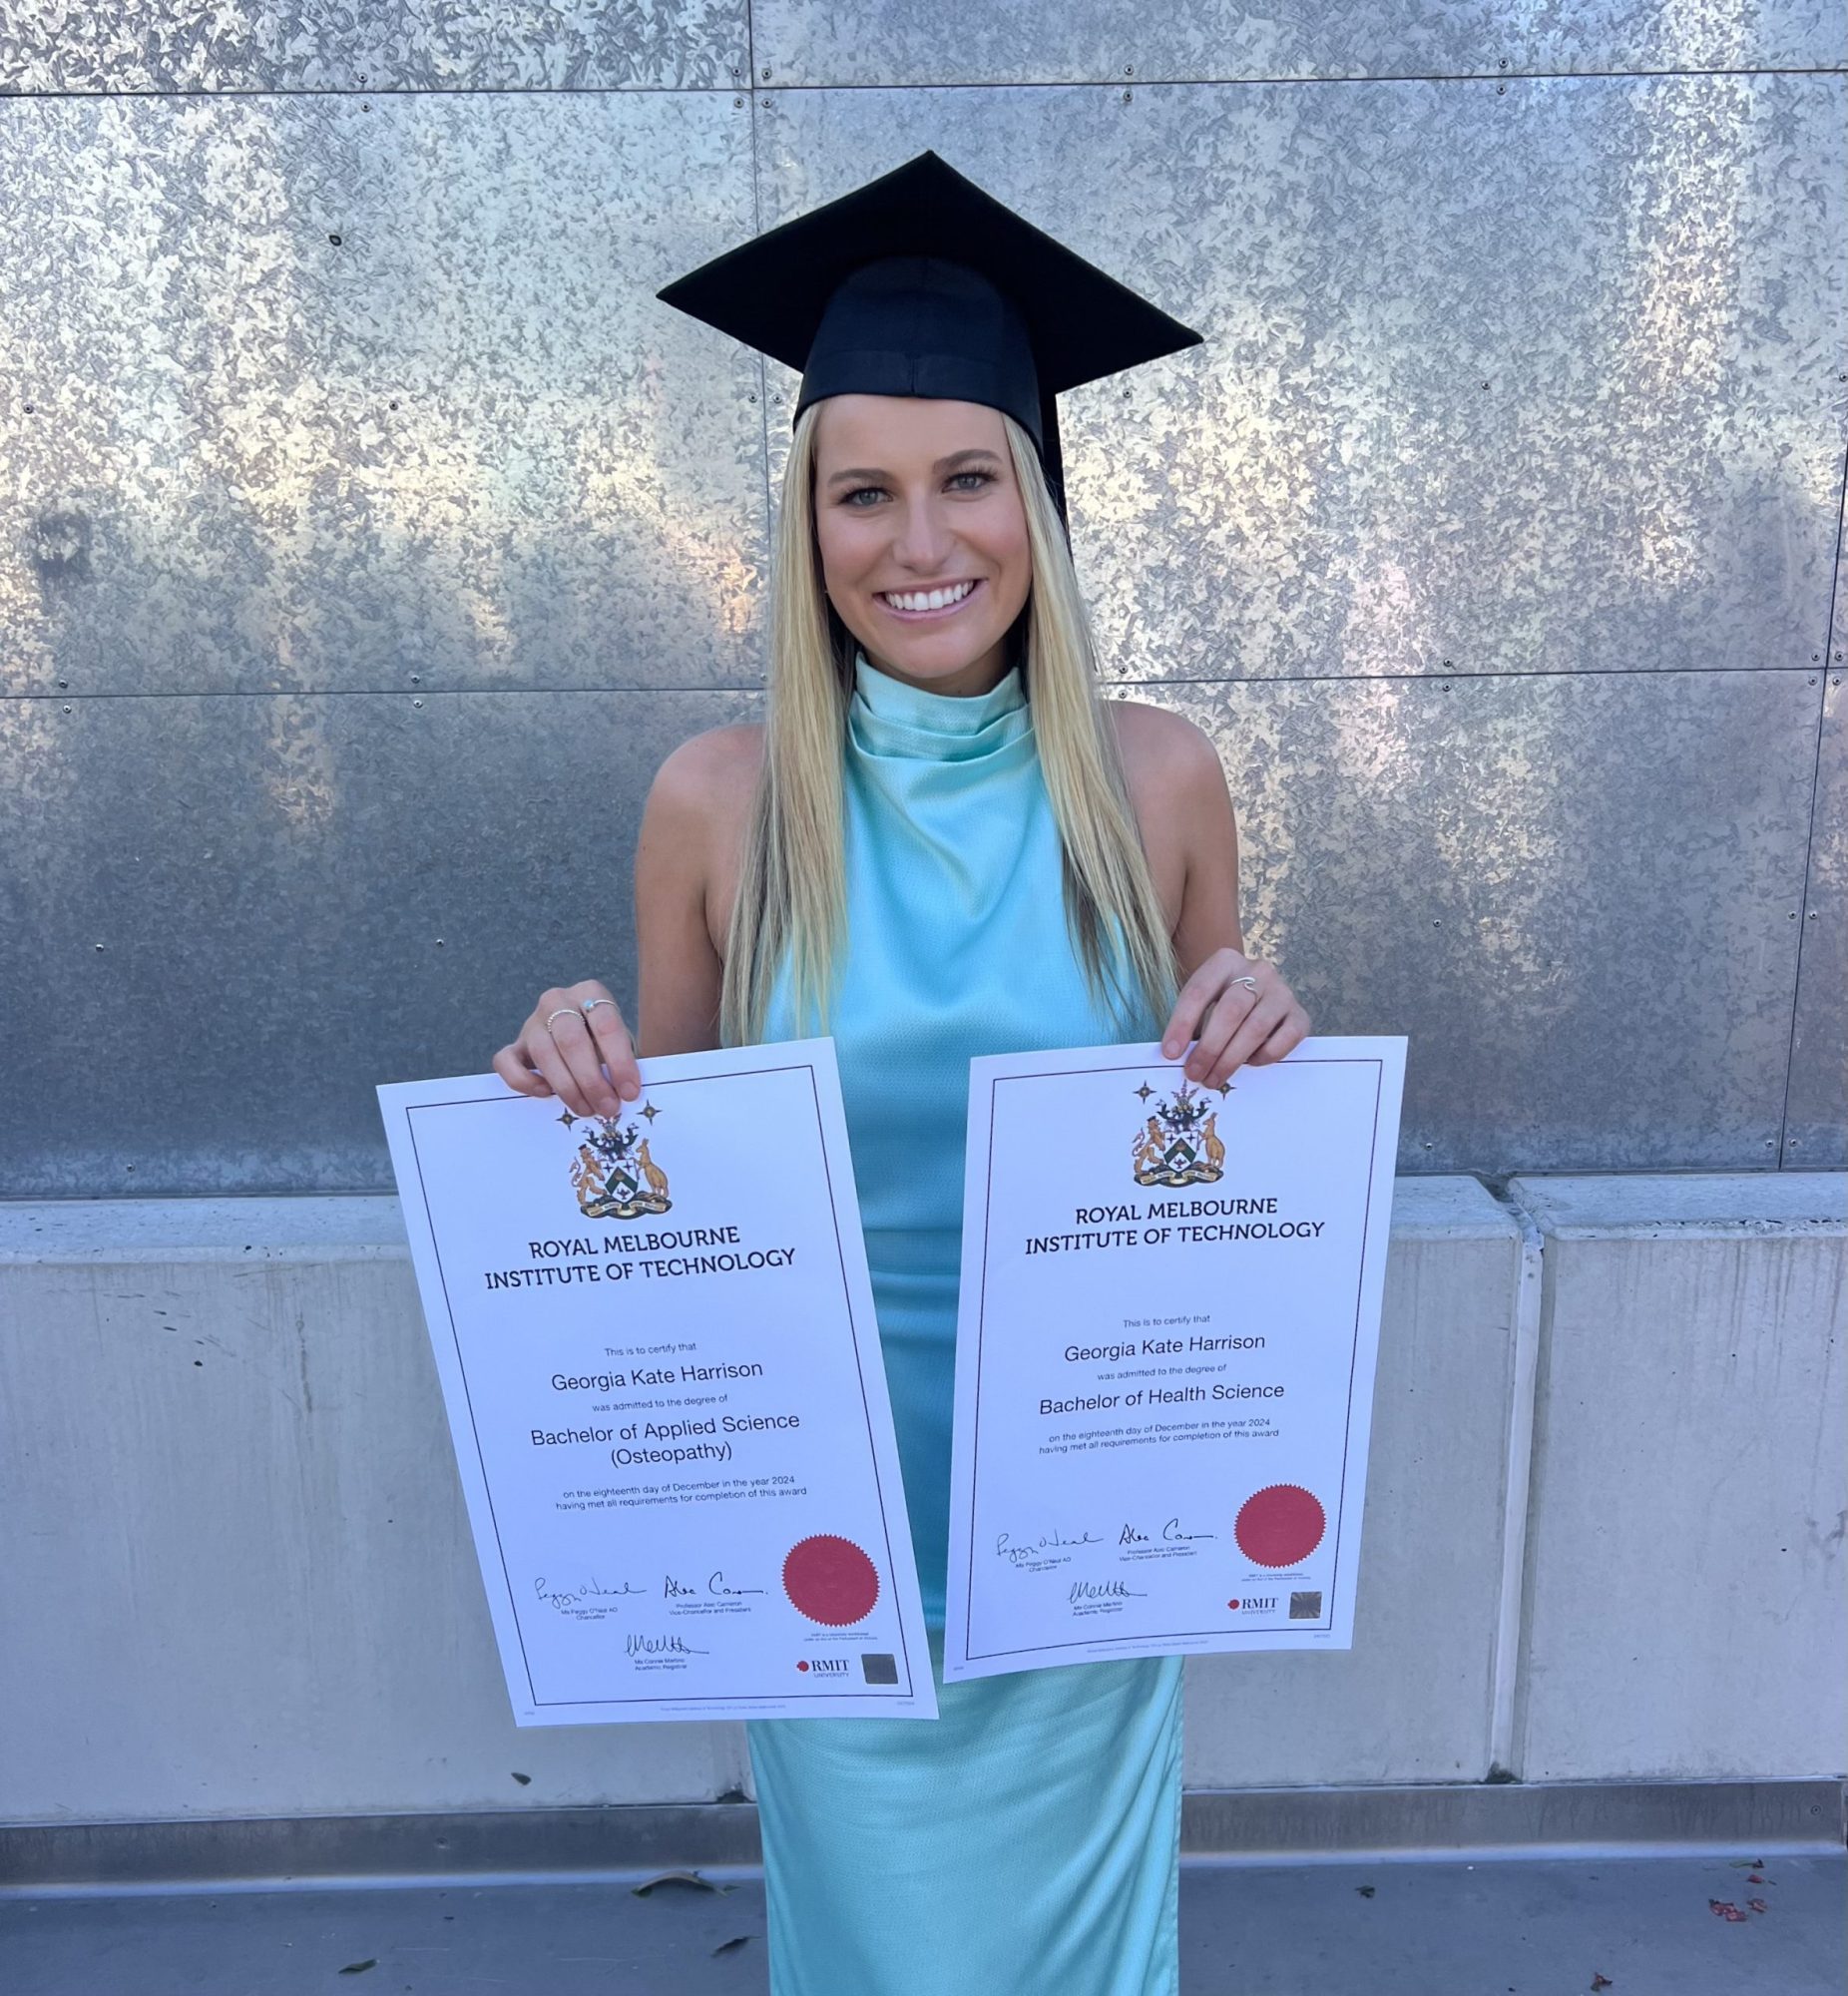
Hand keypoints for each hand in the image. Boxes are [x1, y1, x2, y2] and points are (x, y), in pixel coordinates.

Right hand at [491, 981, 639, 1117]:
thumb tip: (627, 1093)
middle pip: (572, 1040)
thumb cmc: (605, 1041)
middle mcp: (558, 1000)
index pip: (606, 1025)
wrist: (580, 1037)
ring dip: (567, 1088)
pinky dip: (525, 1081)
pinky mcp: (514, 1044)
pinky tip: (546, 1093)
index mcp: (591, 992)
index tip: (630, 1092)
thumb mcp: (620, 1042)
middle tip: (608, 1107)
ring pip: (543, 1053)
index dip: (620, 1062)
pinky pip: (507, 1063)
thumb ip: (623, 1061)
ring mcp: (532, 1022)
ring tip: (587, 1109)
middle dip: (592, 1080)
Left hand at [1159, 949, 1309, 1087]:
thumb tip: (1178, 1057)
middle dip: (1209, 1047)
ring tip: (1213, 1078)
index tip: (1170, 1054)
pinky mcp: (1301, 1015)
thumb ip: (1192, 1024)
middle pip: (1231, 1010)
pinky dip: (1264, 1056)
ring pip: (1256, 1028)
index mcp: (1226, 961)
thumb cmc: (1222, 1002)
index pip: (1199, 991)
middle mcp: (1258, 971)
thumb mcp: (1203, 1002)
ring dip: (1231, 1059)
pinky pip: (1284, 1040)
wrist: (1259, 996)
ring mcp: (1283, 992)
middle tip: (1194, 1073)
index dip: (1181, 1024)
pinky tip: (1248, 1064)